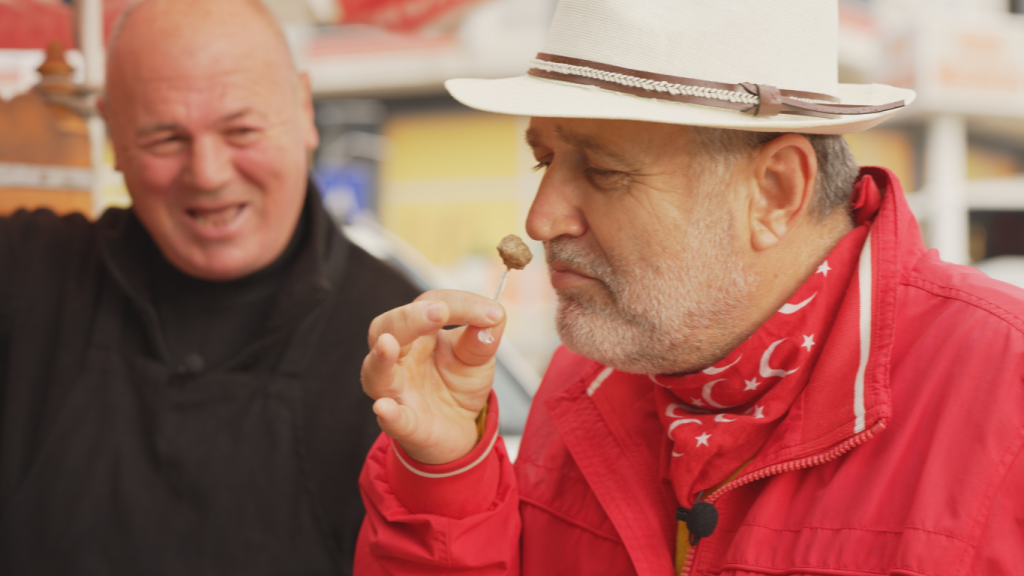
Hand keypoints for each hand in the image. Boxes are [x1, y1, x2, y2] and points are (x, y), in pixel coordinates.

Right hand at [361, 289, 504, 464]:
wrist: (459, 428)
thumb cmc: (458, 384)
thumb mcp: (477, 358)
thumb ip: (483, 339)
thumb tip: (494, 318)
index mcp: (418, 332)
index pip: (430, 305)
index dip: (460, 305)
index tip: (493, 313)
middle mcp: (399, 357)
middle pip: (388, 328)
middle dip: (411, 317)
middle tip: (439, 311)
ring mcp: (396, 391)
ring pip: (376, 371)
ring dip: (381, 358)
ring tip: (387, 344)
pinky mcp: (404, 424)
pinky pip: (392, 419)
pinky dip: (389, 414)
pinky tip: (385, 408)